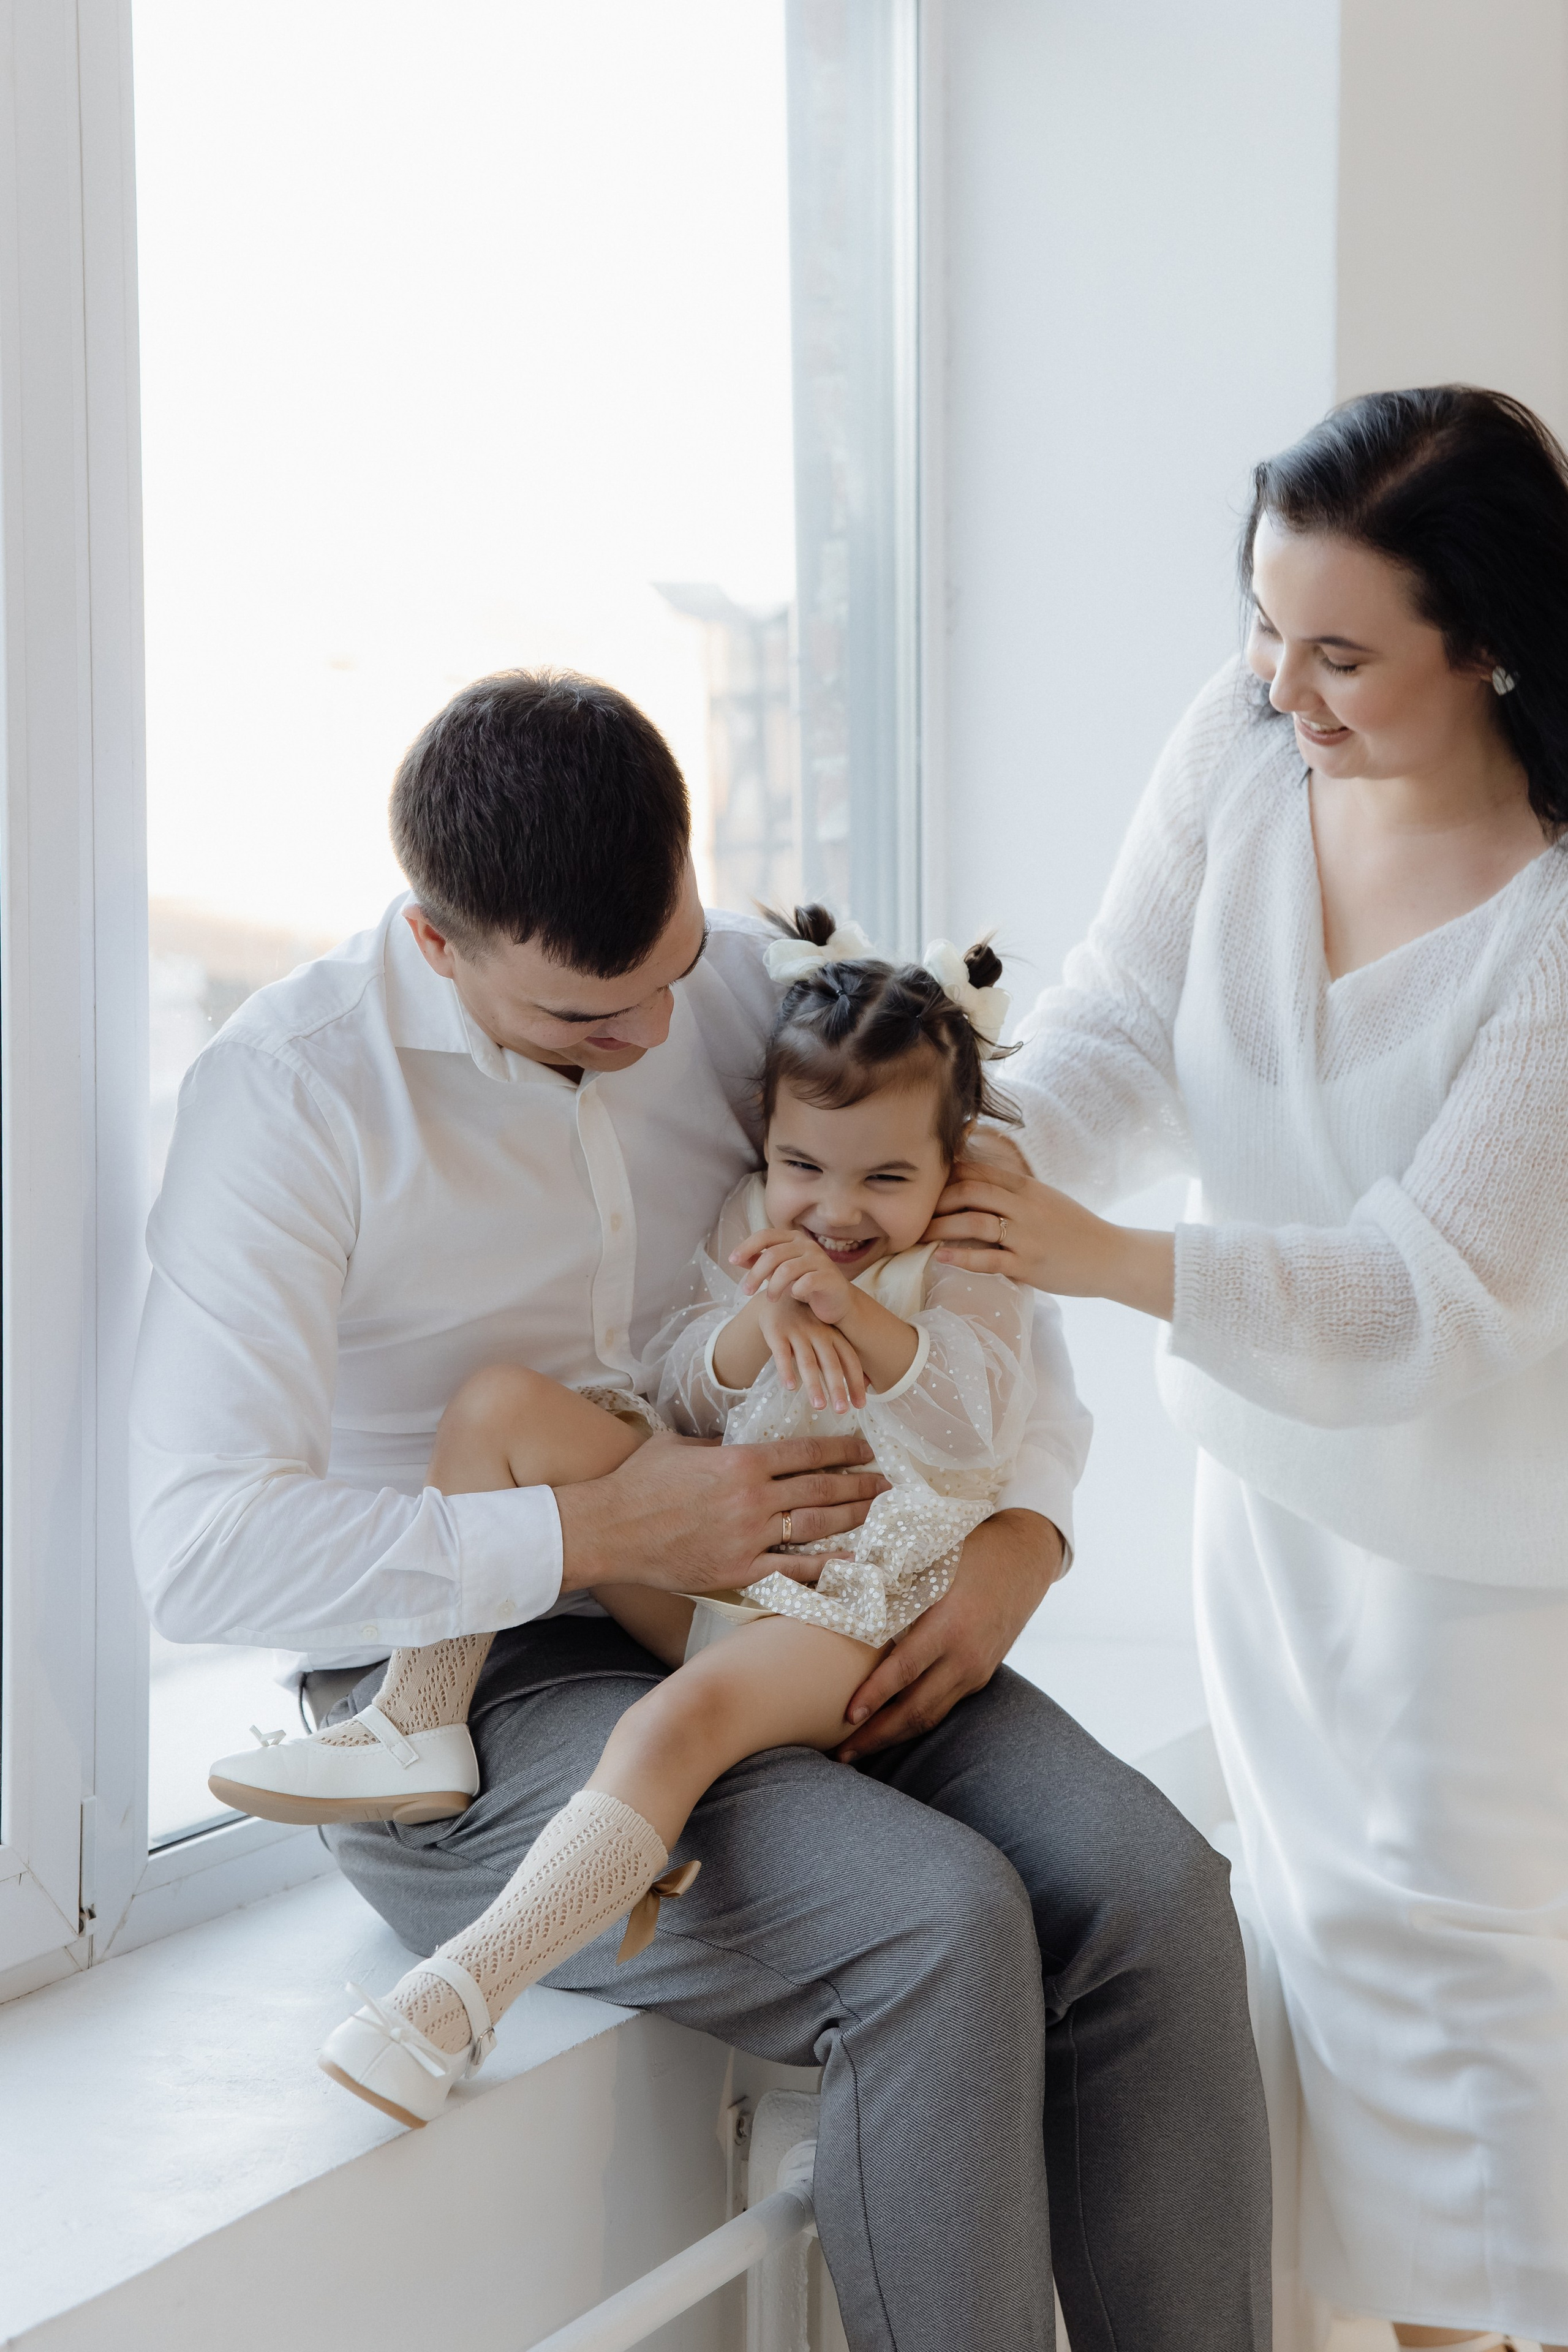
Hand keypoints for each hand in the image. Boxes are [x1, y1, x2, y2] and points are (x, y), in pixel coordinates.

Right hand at [555, 1430, 889, 1595]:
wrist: (608, 1529)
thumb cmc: (637, 1482)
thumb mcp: (680, 1446)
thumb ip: (717, 1445)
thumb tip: (737, 1444)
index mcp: (740, 1461)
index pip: (806, 1452)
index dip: (842, 1449)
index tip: (865, 1448)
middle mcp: (752, 1498)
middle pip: (820, 1488)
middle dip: (859, 1483)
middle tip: (887, 1482)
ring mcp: (748, 1537)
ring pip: (815, 1526)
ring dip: (853, 1518)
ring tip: (877, 1513)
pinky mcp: (739, 1571)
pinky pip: (794, 1571)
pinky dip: (827, 1567)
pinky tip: (853, 1562)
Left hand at [733, 1226, 854, 1325]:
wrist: (837, 1302)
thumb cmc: (805, 1285)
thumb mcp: (780, 1272)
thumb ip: (761, 1263)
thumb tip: (738, 1258)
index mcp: (794, 1239)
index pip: (765, 1235)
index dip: (747, 1246)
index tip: (732, 1260)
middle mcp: (807, 1245)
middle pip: (773, 1254)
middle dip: (755, 1274)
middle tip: (746, 1291)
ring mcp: (820, 1260)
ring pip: (787, 1269)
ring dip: (773, 1287)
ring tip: (770, 1299)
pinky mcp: (829, 1277)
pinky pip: (806, 1282)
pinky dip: (795, 1291)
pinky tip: (794, 1296)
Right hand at [757, 1293, 867, 1412]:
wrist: (778, 1296)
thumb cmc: (807, 1323)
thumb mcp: (827, 1335)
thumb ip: (841, 1359)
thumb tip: (867, 1385)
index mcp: (834, 1335)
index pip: (849, 1361)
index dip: (856, 1383)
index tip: (860, 1405)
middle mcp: (819, 1333)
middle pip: (831, 1364)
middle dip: (838, 1388)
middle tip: (842, 1411)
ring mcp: (798, 1332)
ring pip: (808, 1362)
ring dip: (814, 1385)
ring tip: (819, 1406)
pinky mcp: (776, 1332)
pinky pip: (781, 1354)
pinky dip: (786, 1370)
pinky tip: (790, 1387)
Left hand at [834, 1509, 1064, 1760]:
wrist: (1025, 1559)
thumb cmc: (971, 1551)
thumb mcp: (932, 1556)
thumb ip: (889, 1575)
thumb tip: (838, 1572)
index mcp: (950, 1624)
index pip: (905, 1670)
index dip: (875, 1695)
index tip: (847, 1716)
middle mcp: (966, 1656)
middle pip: (917, 1710)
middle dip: (877, 1736)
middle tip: (841, 1752)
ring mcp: (975, 1671)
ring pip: (931, 1716)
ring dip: (893, 1736)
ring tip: (858, 1750)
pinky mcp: (979, 1676)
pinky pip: (943, 1707)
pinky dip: (914, 1722)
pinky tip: (889, 1728)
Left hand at [926, 1149, 1174, 1317]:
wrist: (1112, 1256)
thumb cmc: (1075, 1230)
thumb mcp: (1045, 1199)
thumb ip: (1013, 1192)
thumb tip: (974, 1186)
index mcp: (1027, 1187)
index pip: (977, 1171)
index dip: (945, 1176)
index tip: (922, 1186)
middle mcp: (1025, 1207)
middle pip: (970, 1192)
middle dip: (936, 1200)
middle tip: (913, 1211)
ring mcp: (1027, 1236)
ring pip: (975, 1223)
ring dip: (941, 1227)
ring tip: (917, 1235)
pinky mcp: (1029, 1265)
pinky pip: (989, 1259)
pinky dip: (962, 1257)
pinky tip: (941, 1257)